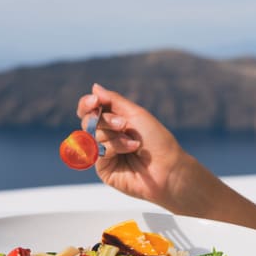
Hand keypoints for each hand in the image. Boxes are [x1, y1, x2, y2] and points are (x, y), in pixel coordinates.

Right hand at [76, 83, 195, 209]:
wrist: (168, 166)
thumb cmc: (156, 140)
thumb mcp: (135, 114)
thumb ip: (112, 101)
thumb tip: (94, 87)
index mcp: (114, 120)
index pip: (90, 109)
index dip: (87, 104)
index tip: (95, 101)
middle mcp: (107, 135)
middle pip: (88, 121)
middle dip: (105, 120)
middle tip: (123, 124)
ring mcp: (104, 152)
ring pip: (92, 136)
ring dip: (113, 136)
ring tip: (134, 143)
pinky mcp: (103, 168)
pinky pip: (96, 152)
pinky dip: (113, 148)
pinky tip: (130, 150)